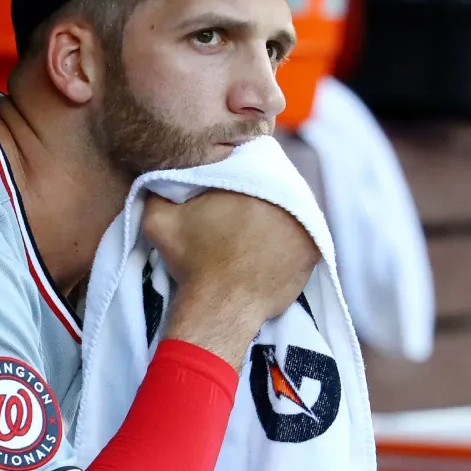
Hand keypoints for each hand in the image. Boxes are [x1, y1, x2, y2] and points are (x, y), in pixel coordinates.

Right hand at [142, 189, 318, 365]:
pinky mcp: (313, 248)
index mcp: (247, 179)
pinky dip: (292, 238)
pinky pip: (305, 234)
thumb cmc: (192, 263)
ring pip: (291, 208)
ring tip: (257, 231)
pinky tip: (273, 247)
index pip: (249, 163)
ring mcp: (303, 222)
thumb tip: (160, 176)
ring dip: (279, 214)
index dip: (237, 176)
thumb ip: (157, 188)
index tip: (226, 196)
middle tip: (242, 214)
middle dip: (260, 194)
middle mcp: (282, 195)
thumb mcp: (158, 220)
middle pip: (273, 184)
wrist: (220, 307)